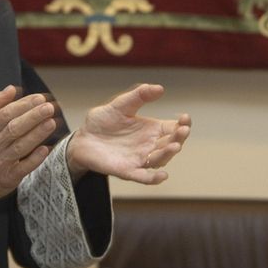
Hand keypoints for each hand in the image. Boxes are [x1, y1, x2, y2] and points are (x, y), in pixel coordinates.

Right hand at [0, 86, 57, 211]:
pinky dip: (35, 158)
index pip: (6, 114)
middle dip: (33, 117)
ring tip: (52, 122)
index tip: (40, 98)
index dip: (24, 105)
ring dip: (37, 134)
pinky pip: (23, 167)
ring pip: (20, 146)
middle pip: (14, 128)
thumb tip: (12, 88)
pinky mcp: (8, 178)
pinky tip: (46, 149)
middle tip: (49, 107)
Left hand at [65, 84, 191, 183]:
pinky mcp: (127, 170)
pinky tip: (162, 176)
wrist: (82, 138)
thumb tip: (160, 88)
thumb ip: (139, 96)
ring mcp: (139, 159)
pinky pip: (143, 177)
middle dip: (179, 138)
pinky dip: (153, 178)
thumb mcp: (120, 104)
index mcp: (152, 130)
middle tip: (183, 131)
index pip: (174, 128)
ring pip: (159, 160)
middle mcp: (150, 145)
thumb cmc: (102, 122)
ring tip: (174, 146)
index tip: (185, 118)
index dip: (183, 124)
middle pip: (171, 144)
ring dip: (168, 154)